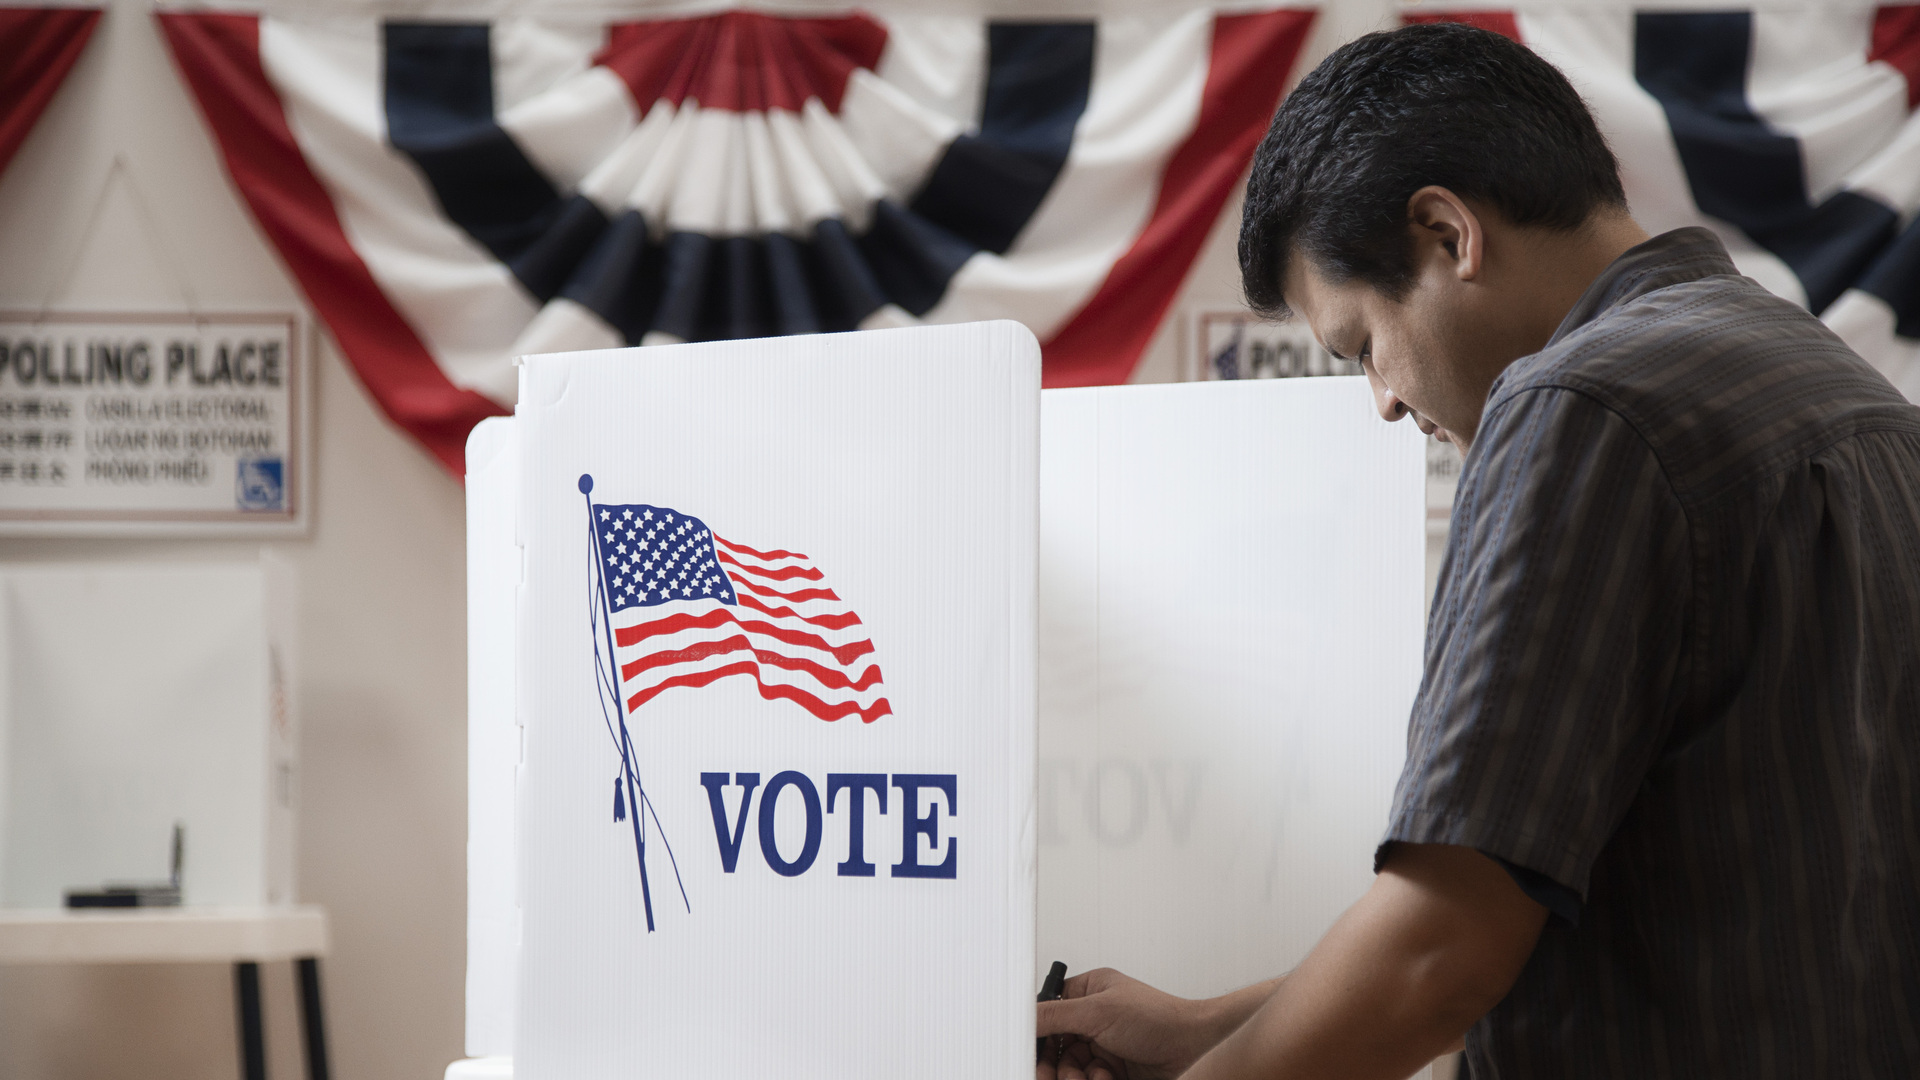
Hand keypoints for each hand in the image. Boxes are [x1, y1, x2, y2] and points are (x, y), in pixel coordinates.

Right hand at [1037, 969, 1262, 1079]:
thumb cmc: (1160, 1017)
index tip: (1027, 1049)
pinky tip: (1107, 1078)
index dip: (1036, 1034)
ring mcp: (1104, 1046)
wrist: (1196, 1048)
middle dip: (1055, 1062)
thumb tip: (1021, 1016)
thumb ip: (1054, 1014)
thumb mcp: (1098, 1011)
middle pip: (1054, 1047)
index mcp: (1088, 993)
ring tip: (1088, 1075)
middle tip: (1053, 1073)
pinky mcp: (1113, 1070)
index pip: (1046, 1013)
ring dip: (1074, 1075)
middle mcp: (1094, 1019)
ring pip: (1068, 1068)